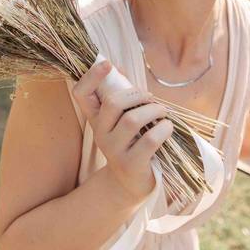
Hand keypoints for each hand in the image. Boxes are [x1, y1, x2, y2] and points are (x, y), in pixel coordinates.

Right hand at [71, 58, 171, 204]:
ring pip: (131, 120)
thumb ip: (120, 95)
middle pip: (112, 103)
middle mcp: (100, 134)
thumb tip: (118, 68)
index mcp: (95, 119)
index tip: (108, 64)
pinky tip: (168, 128)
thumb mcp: (122, 120)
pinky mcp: (131, 164)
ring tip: (163, 112)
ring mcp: (114, 151)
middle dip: (137, 95)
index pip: (81, 94)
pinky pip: (149, 140)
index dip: (91, 77)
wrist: (131, 184)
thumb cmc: (131, 143)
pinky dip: (163, 129)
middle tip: (152, 98)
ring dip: (153, 110)